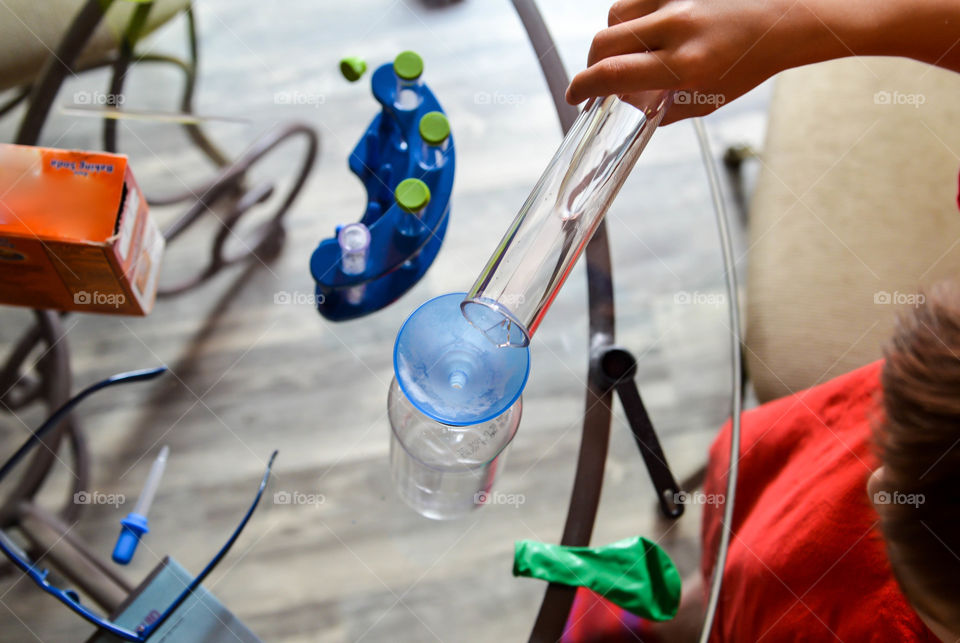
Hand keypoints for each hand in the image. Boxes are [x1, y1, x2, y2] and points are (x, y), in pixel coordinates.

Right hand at [565, 0, 856, 123]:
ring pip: (616, 15)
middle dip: (591, 64)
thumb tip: (627, 109)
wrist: (787, 17)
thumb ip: (662, 108)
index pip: (614, 74)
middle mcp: (679, 26)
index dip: (582, 87)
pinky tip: (647, 30)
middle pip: (604, 41)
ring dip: (614, 38)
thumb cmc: (749, 61)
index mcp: (686, 64)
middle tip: (596, 80)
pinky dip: (632, 16)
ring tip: (632, 53)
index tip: (574, 97)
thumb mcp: (707, 99)